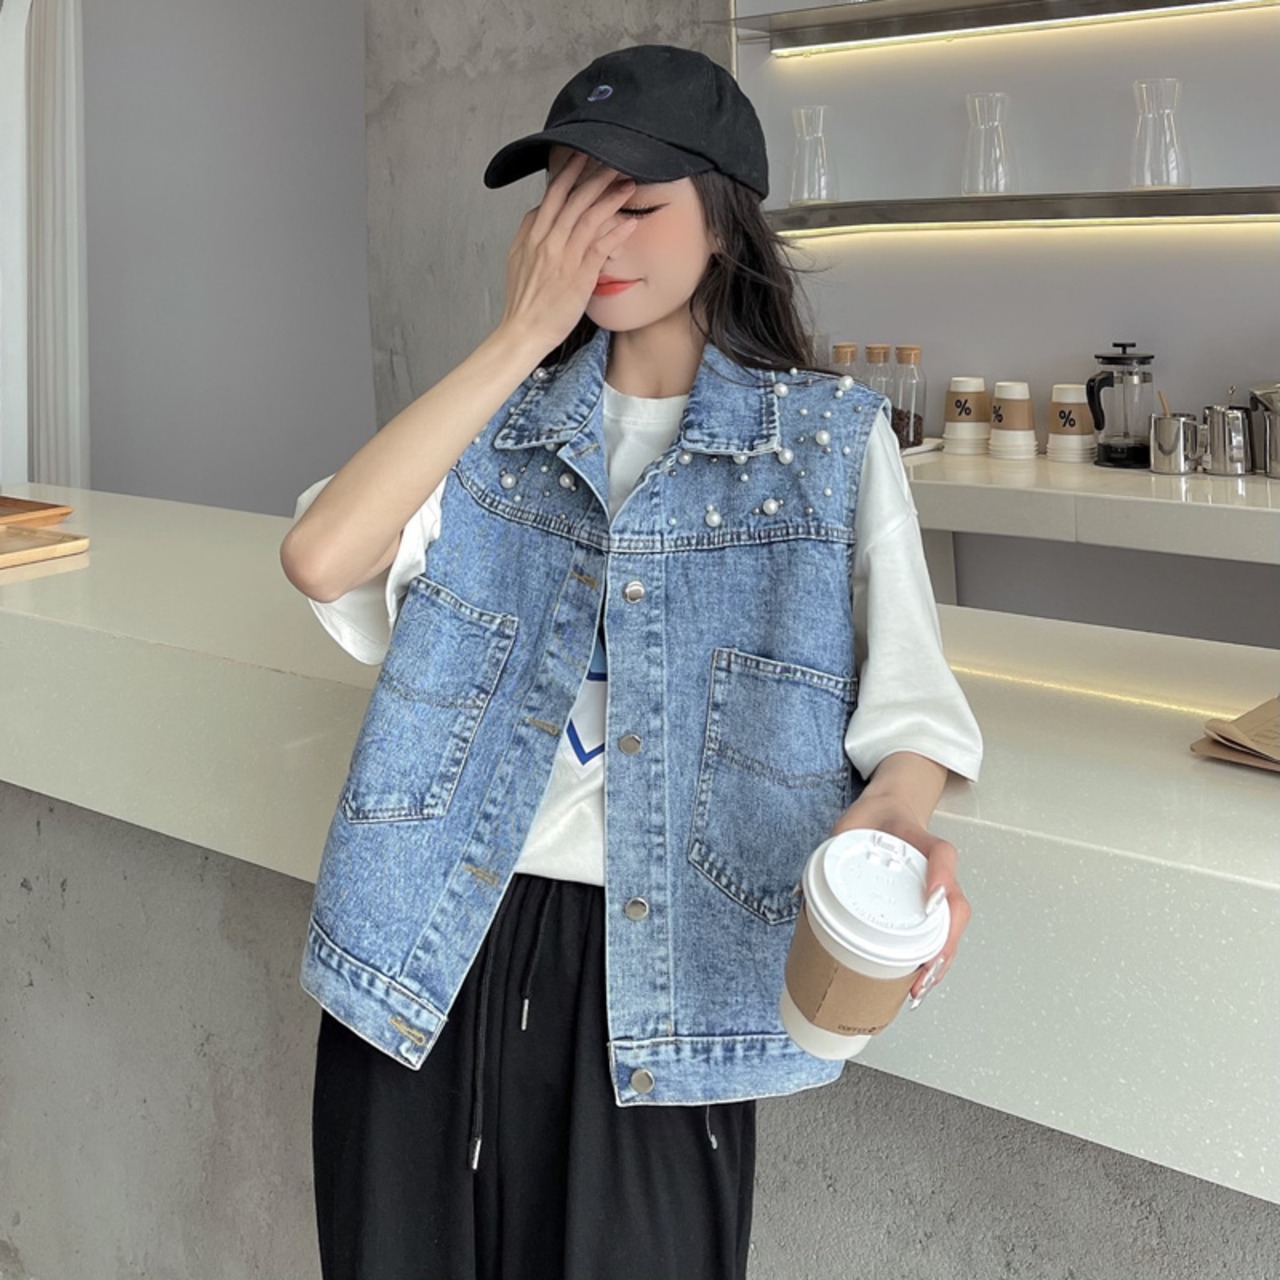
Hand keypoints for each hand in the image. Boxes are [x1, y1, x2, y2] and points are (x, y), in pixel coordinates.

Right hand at [499, 151, 640, 352]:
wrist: (522, 332)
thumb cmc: (523, 302)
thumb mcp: (516, 260)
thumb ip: (528, 233)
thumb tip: (538, 211)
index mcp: (532, 235)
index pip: (552, 194)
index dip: (569, 172)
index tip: (583, 155)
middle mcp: (547, 241)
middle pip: (573, 199)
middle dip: (594, 175)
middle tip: (613, 158)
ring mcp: (563, 258)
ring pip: (588, 217)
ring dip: (610, 197)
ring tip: (628, 183)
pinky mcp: (578, 277)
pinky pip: (600, 247)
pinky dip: (616, 232)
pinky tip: (630, 221)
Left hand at [828, 794, 970, 1002]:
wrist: (889, 813)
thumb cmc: (871, 821)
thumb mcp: (849, 826)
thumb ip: (828, 850)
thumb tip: (799, 894)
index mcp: (918, 842)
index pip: (942, 854)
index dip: (942, 875)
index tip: (930, 900)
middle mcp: (934, 868)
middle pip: (957, 904)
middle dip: (945, 941)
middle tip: (924, 968)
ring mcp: (937, 888)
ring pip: (953, 924)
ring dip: (940, 958)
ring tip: (919, 986)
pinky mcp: (928, 905)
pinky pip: (940, 931)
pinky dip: (932, 958)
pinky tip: (918, 982)